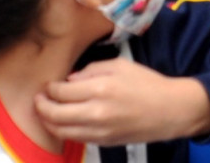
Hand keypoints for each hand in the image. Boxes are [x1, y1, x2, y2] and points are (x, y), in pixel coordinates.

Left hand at [37, 62, 209, 144]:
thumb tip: (71, 80)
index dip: (50, 88)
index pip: (61, 91)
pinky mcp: (103, 142)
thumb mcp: (120, 65)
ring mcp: (99, 131)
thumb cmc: (148, 84)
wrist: (170, 110)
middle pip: (54, 114)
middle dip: (42, 106)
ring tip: (46, 111)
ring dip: (48, 121)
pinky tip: (63, 122)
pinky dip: (63, 131)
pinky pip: (74, 138)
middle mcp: (96, 112)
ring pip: (60, 131)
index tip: (49, 85)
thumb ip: (91, 69)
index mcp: (101, 88)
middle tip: (39, 99)